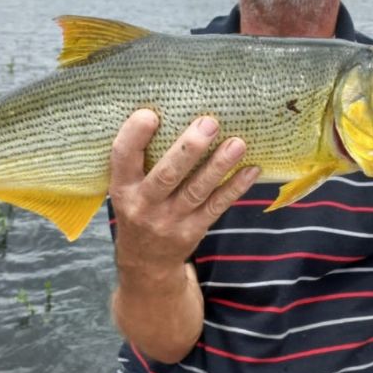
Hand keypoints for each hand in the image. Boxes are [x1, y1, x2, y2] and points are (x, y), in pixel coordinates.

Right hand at [108, 110, 260, 279]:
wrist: (145, 262)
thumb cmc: (139, 208)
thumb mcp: (126, 187)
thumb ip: (140, 159)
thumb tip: (173, 111)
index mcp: (122, 187)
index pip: (122, 157)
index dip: (134, 135)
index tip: (151, 114)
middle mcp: (143, 205)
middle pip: (167, 174)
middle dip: (189, 148)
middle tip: (209, 122)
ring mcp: (169, 221)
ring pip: (196, 190)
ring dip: (219, 165)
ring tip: (238, 142)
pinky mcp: (193, 231)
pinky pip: (216, 206)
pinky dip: (235, 187)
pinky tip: (251, 169)